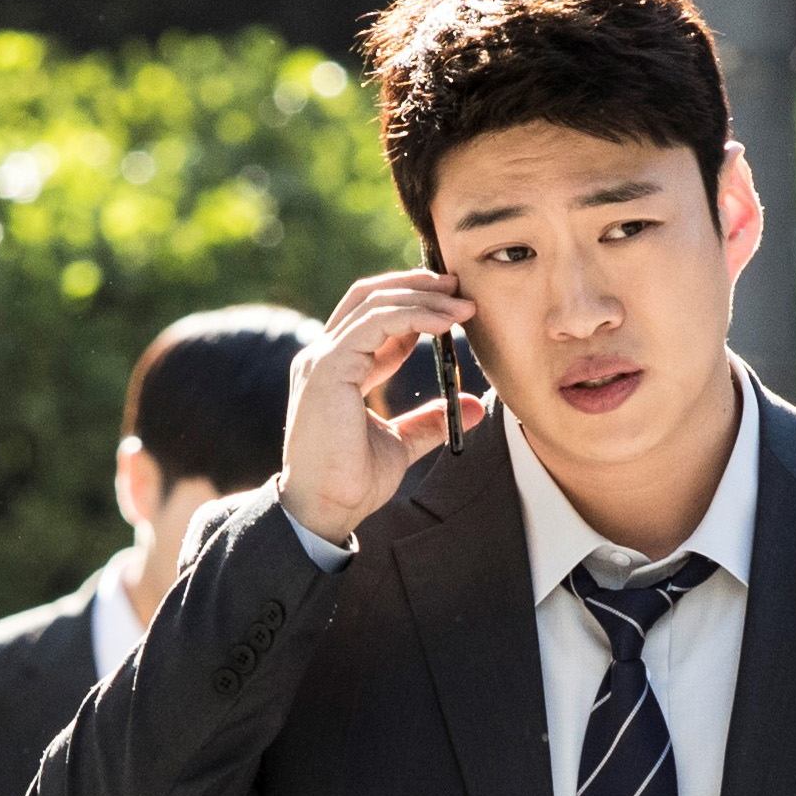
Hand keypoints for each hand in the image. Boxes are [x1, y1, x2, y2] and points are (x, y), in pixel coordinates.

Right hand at [280, 268, 485, 541]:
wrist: (326, 509)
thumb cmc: (352, 481)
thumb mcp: (401, 444)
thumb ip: (429, 421)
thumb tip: (473, 406)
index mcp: (337, 369)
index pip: (373, 319)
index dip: (415, 306)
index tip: (455, 306)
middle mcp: (325, 357)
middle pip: (368, 296)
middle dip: (415, 286)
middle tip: (459, 287)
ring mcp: (322, 359)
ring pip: (374, 303)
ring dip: (422, 298)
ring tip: (462, 305)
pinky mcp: (328, 367)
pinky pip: (375, 323)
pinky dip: (413, 315)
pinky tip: (445, 322)